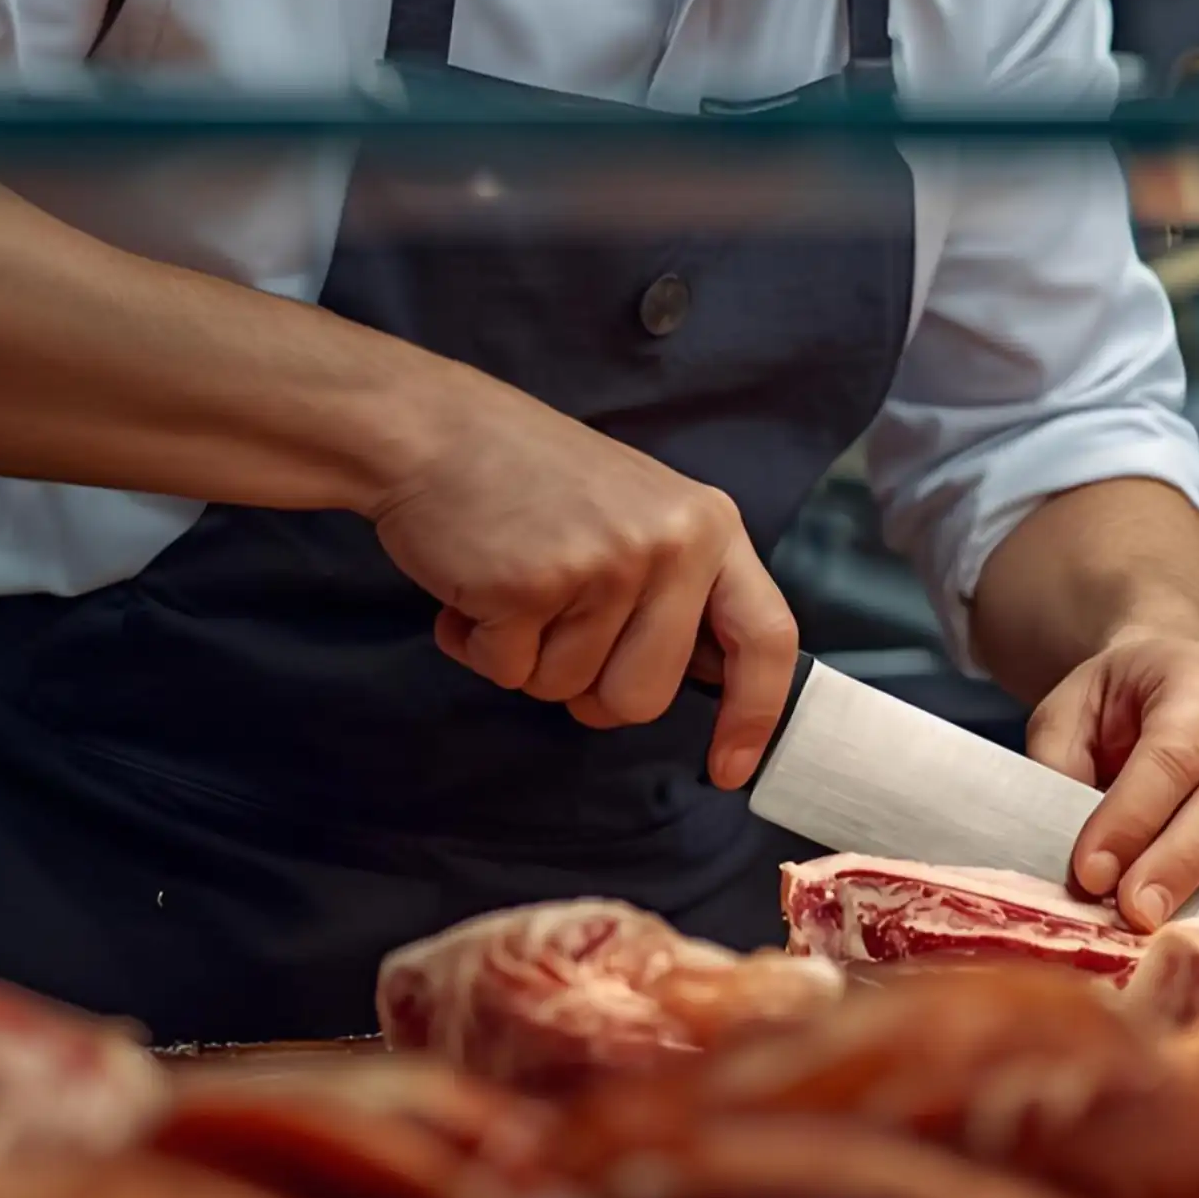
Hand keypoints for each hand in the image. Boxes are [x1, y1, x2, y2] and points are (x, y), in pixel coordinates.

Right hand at [366, 363, 798, 790]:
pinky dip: (477, 644)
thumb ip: (676, 590)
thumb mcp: (638, 513)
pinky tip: (473, 583)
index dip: (754, 713)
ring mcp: (603, 564)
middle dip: (589, 689)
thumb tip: (702, 682)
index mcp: (709, 526)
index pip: (766, 637)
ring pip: (568, 690)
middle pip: (645, 697)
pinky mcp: (530, 585)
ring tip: (511, 580)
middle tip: (552, 627)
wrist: (433, 429)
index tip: (729, 768)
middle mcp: (670, 544)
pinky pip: (507, 671)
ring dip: (524, 656)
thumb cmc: (530, 480)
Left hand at [1025, 632, 1198, 928]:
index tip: (1091, 874)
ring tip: (1177, 932)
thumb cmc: (1122, 703)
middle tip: (1135, 915)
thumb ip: (1062, 771)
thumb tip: (1077, 858)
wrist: (1180, 680)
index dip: (1131, 820)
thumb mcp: (1071, 712)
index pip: (1172, 756)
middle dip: (1179, 867)